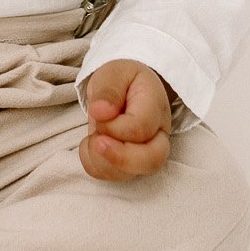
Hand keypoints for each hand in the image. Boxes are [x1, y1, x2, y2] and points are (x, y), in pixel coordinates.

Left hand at [79, 60, 172, 181]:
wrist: (126, 89)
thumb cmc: (122, 80)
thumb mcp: (113, 73)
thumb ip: (108, 90)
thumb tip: (101, 112)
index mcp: (155, 106)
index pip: (141, 128)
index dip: (114, 127)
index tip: (97, 112)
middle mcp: (157, 134)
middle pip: (152, 160)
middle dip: (119, 158)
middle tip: (97, 141)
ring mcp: (146, 152)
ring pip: (131, 174)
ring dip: (102, 160)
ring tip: (93, 136)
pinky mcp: (130, 164)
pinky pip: (113, 177)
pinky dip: (95, 165)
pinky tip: (91, 144)